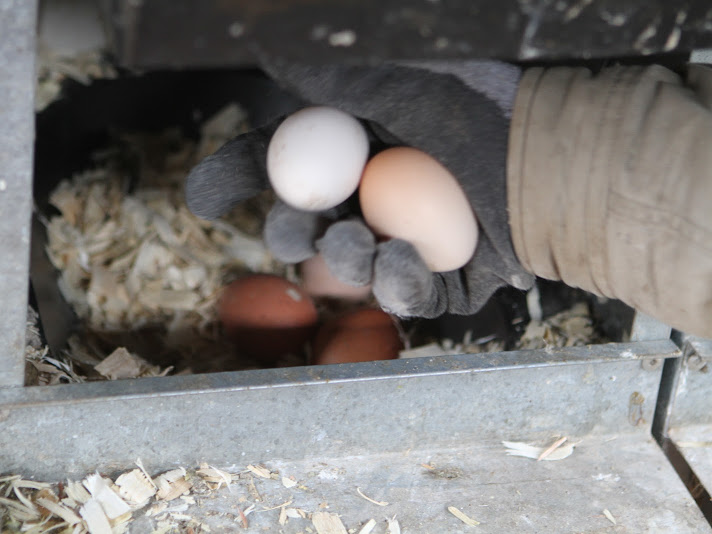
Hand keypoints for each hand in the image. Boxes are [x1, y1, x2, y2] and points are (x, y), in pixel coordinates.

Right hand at [186, 60, 533, 316]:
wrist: (541, 148)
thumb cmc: (467, 103)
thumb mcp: (386, 78)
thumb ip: (324, 74)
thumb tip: (264, 47)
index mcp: (352, 154)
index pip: (281, 171)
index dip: (238, 182)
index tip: (205, 198)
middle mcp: (373, 199)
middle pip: (309, 231)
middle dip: (290, 235)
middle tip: (295, 228)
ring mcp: (406, 242)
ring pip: (349, 269)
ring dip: (341, 259)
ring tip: (355, 237)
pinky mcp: (444, 281)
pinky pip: (406, 296)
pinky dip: (394, 282)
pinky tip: (398, 256)